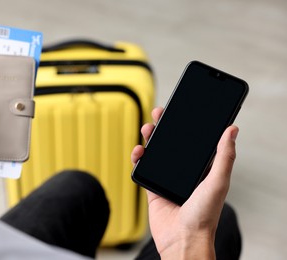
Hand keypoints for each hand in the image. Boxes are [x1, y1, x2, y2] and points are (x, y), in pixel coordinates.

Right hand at [131, 107, 238, 258]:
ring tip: (147, 128)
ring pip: (156, 152)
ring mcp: (167, 179)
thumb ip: (224, 156)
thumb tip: (232, 130)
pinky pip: (143, 168)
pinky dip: (138, 158)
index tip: (180, 111)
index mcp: (201, 170)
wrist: (183, 239)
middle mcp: (184, 173)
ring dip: (150, 138)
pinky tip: (139, 151)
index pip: (193, 141)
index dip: (186, 125)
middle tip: (159, 114)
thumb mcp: (218, 182)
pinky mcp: (153, 188)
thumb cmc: (205, 216)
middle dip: (164, 127)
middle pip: (171, 143)